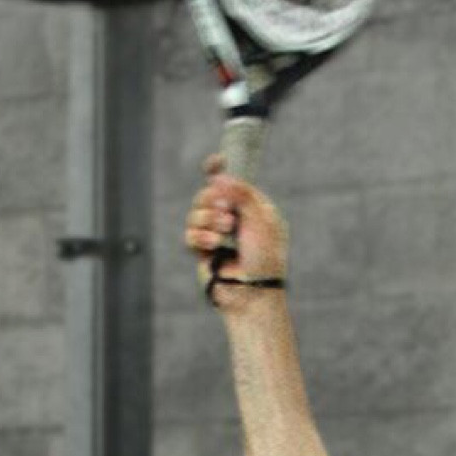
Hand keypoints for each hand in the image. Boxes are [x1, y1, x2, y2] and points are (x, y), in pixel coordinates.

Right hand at [186, 155, 288, 302]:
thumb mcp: (261, 220)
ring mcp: (216, 234)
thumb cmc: (265, 258)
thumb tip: (219, 176)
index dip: (219, 170)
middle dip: (213, 200)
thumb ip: (242, 193)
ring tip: (224, 232)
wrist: (253, 292)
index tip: (214, 162)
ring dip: (208, 219)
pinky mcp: (203, 252)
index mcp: (251, 207)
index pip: (231, 181)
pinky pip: (190, 234)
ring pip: (196, 212)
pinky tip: (213, 245)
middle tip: (227, 214)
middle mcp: (232, 218)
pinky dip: (200, 237)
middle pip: (208, 194)